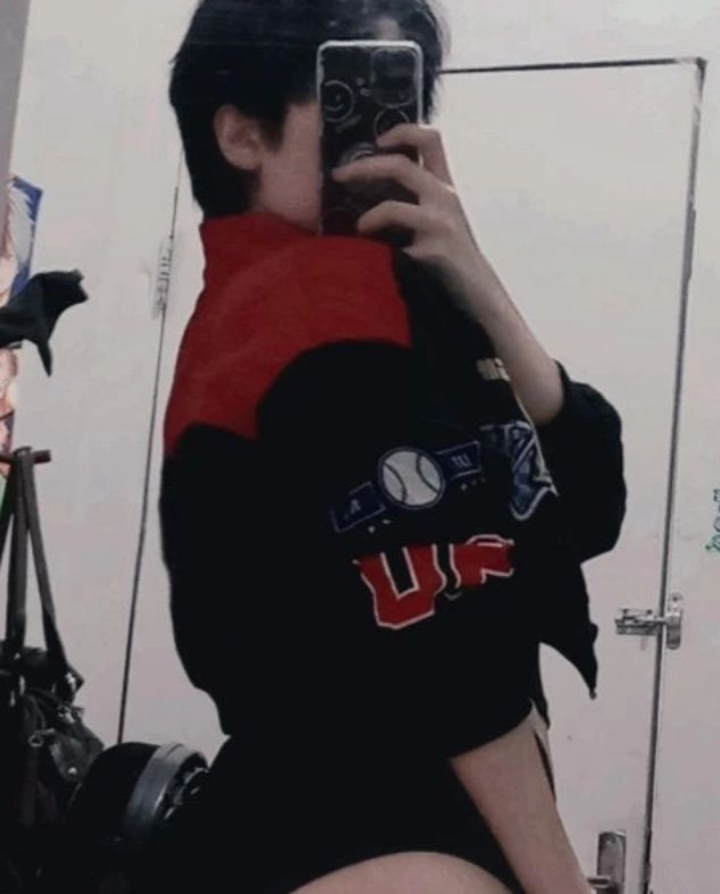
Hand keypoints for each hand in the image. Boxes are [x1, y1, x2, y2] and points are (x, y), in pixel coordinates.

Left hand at [331, 123, 506, 315]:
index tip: (377, 140)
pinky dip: (380, 250)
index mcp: (444, 186)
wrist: (480, 293)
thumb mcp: (438, 219)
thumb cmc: (451, 258)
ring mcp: (441, 224)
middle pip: (400, 166)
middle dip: (363, 168)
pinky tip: (377, 260)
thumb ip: (414, 199)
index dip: (402, 131)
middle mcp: (445, 198)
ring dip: (368, 217)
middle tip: (339, 176)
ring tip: (359, 229)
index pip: (430, 140)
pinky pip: (396, 246)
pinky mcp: (435, 251)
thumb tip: (368, 187)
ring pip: (393, 208)